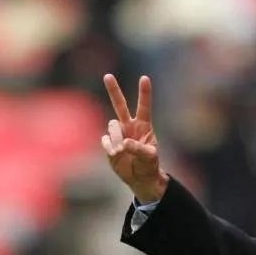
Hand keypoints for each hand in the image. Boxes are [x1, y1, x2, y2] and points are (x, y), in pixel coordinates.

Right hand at [102, 73, 168, 204]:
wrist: (139, 178)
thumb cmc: (148, 165)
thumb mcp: (149, 157)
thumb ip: (139, 149)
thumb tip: (124, 144)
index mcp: (143, 126)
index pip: (144, 107)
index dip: (144, 93)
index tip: (144, 78)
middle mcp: (129, 127)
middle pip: (120, 105)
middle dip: (113, 90)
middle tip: (107, 76)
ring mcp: (118, 135)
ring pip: (112, 125)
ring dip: (116, 137)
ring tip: (122, 151)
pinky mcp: (109, 145)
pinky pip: (105, 140)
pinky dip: (110, 147)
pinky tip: (116, 154)